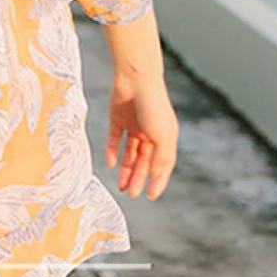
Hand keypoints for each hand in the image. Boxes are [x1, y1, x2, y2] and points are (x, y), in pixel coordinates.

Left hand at [105, 71, 178, 199]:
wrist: (135, 79)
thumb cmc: (153, 106)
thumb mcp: (164, 135)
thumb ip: (162, 157)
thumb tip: (156, 175)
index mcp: (165, 136)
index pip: (163, 164)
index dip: (158, 181)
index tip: (151, 196)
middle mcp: (150, 132)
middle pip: (144, 161)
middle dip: (138, 178)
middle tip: (131, 194)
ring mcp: (133, 125)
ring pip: (130, 153)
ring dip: (126, 169)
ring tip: (121, 186)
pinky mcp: (117, 117)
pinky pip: (115, 138)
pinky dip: (112, 151)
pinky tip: (111, 164)